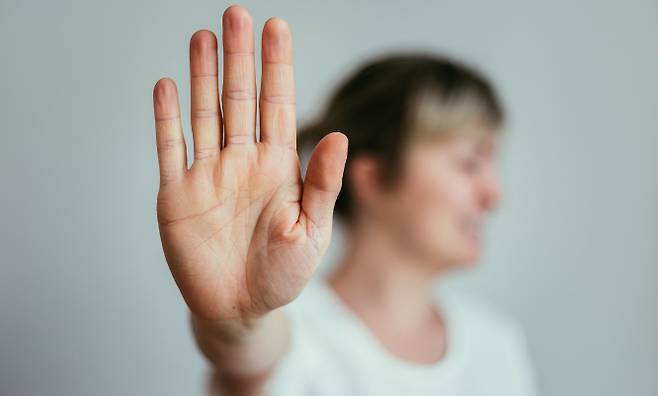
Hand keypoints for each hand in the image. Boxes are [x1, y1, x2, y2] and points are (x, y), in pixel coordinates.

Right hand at [152, 6, 346, 320]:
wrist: (240, 309)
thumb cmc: (282, 274)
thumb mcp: (311, 231)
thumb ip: (321, 184)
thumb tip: (338, 135)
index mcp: (277, 167)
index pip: (277, 105)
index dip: (276, 67)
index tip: (276, 27)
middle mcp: (242, 162)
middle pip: (239, 98)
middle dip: (239, 56)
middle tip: (237, 14)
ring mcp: (208, 175)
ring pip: (205, 114)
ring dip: (203, 76)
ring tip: (204, 36)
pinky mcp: (177, 195)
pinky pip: (170, 149)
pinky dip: (167, 119)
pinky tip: (168, 85)